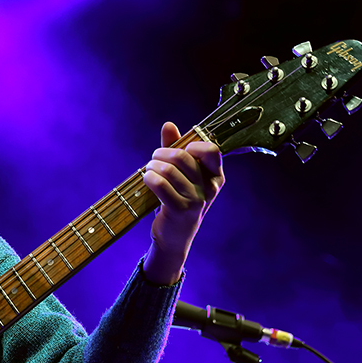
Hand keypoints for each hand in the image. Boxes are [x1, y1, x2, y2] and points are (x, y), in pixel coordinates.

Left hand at [141, 121, 223, 284]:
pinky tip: (146, 179)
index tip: (177, 152)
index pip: (210, 149)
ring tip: (148, 171)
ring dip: (151, 166)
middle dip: (160, 154)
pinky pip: (160, 184)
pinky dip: (149, 178)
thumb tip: (168, 125)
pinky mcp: (180, 210)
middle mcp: (210, 187)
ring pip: (168, 169)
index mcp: (215, 176)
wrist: (174, 237)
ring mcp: (196, 200)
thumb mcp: (181, 175)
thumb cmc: (177, 200)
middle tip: (153, 160)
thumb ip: (176, 148)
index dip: (190, 145)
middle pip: (182, 156)